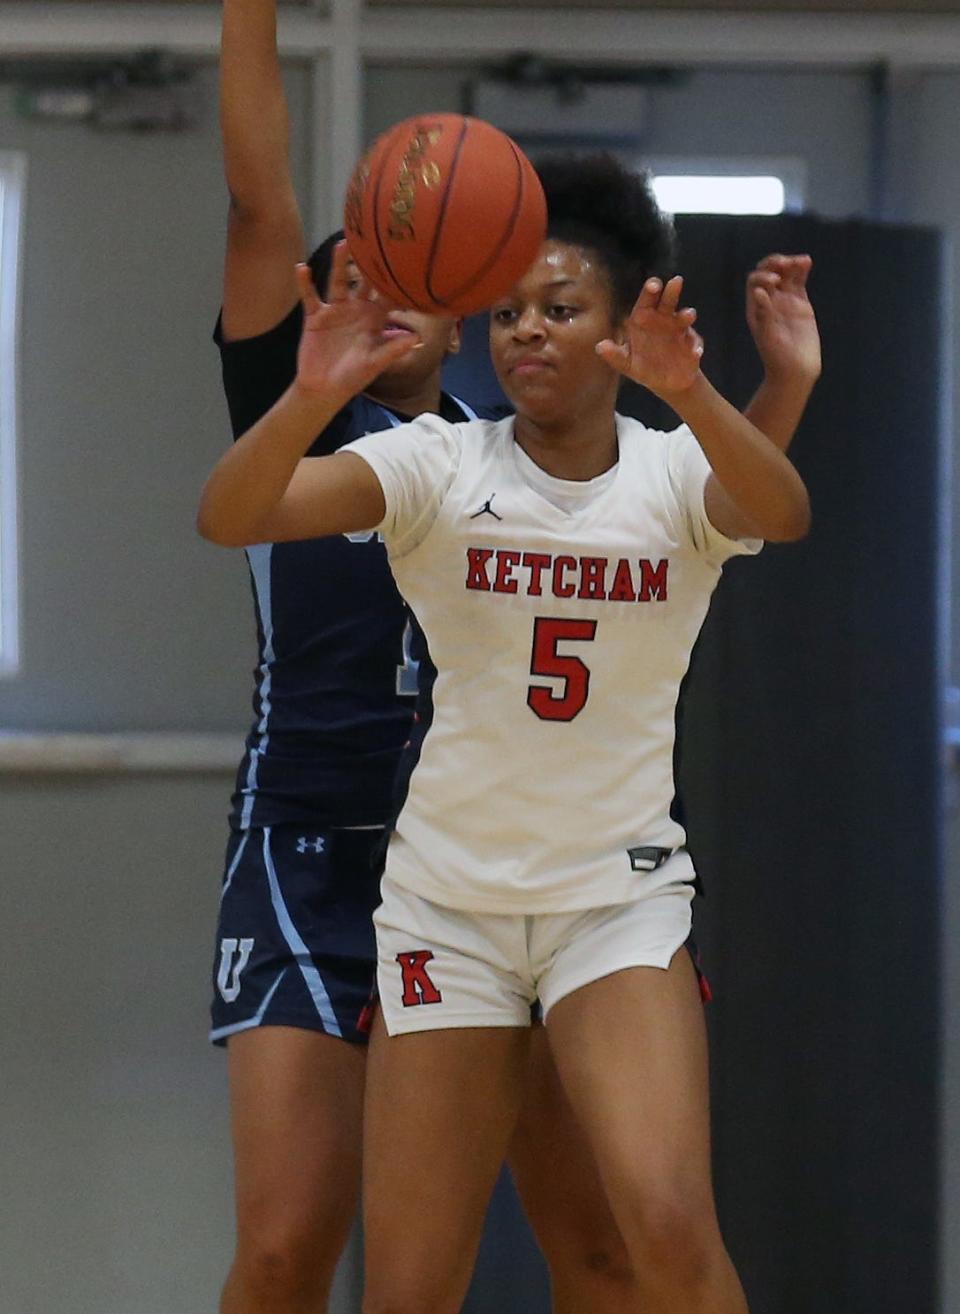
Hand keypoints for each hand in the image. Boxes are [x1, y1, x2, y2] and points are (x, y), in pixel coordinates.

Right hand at [293, 243, 421, 400]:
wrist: (324, 388)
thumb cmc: (353, 377)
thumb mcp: (374, 364)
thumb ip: (392, 349)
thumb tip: (416, 338)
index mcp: (375, 319)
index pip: (388, 297)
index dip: (398, 284)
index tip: (408, 265)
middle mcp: (356, 309)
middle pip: (364, 282)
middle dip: (369, 263)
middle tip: (377, 240)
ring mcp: (336, 310)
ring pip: (338, 282)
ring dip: (340, 264)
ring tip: (342, 244)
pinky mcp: (315, 315)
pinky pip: (310, 296)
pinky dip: (305, 283)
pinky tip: (302, 268)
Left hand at [596, 275, 702, 399]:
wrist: (666, 383)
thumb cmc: (645, 368)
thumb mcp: (628, 365)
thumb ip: (616, 356)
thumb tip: (599, 346)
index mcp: (645, 322)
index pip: (645, 303)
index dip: (649, 293)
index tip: (653, 285)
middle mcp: (663, 321)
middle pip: (667, 302)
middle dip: (671, 292)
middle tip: (675, 281)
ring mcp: (679, 330)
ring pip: (684, 318)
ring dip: (686, 315)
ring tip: (688, 316)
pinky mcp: (692, 343)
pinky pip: (694, 341)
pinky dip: (696, 345)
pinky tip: (696, 352)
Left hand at [747, 254, 820, 383]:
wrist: (796, 369)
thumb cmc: (777, 357)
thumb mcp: (768, 336)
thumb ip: (764, 314)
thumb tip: (759, 292)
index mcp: (756, 308)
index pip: (754, 282)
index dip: (763, 276)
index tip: (775, 282)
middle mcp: (769, 301)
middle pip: (768, 272)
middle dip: (775, 263)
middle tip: (785, 263)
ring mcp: (785, 300)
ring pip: (785, 274)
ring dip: (791, 263)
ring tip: (801, 261)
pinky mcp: (800, 303)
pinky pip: (799, 281)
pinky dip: (802, 270)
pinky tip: (807, 262)